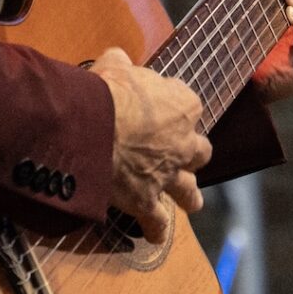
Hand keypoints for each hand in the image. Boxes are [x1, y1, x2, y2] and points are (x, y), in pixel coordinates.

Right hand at [91, 45, 209, 240]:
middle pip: (200, 150)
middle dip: (192, 153)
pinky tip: (155, 235)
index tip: (160, 108)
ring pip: (189, 190)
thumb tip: (117, 58)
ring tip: (189, 200)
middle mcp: (184, 143)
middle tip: (180, 153)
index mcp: (182, 105)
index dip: (175, 107)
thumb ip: (122, 64)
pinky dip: (155, 228)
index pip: (189, 105)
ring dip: (187, 196)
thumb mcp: (114, 67)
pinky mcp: (147, 200)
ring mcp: (168, 175)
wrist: (92, 128)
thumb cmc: (105, 92)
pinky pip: (156, 221)